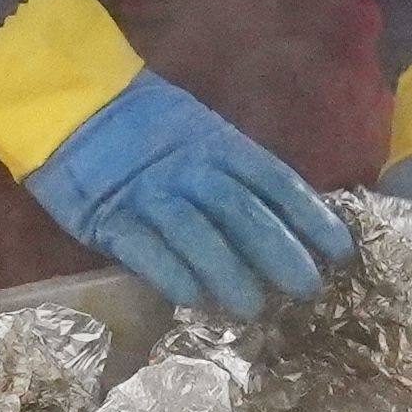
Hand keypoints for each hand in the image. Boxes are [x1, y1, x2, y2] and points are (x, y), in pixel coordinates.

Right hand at [21, 74, 354, 317]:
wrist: (71, 103)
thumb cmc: (145, 125)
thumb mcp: (200, 132)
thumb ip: (236, 171)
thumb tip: (287, 218)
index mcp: (219, 143)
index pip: (275, 181)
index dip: (309, 216)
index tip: (340, 252)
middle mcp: (190, 167)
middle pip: (242, 210)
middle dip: (278, 250)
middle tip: (307, 287)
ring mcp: (149, 192)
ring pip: (196, 232)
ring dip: (227, 271)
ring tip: (252, 307)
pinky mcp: (109, 216)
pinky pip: (143, 247)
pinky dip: (170, 272)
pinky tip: (192, 299)